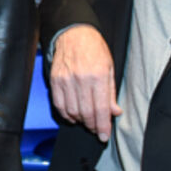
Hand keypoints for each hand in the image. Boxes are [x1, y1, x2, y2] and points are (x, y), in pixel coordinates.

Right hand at [49, 24, 121, 141]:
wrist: (74, 34)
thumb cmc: (94, 48)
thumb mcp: (110, 68)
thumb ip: (111, 92)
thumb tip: (115, 112)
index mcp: (98, 76)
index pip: (101, 109)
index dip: (102, 126)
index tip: (103, 136)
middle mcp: (81, 79)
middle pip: (86, 113)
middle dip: (92, 125)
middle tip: (96, 128)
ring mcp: (66, 81)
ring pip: (72, 112)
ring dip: (80, 120)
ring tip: (86, 120)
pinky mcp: (55, 81)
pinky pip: (59, 105)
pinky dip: (66, 114)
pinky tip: (73, 115)